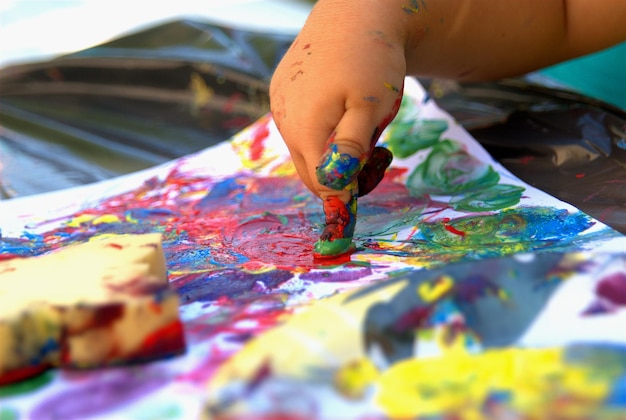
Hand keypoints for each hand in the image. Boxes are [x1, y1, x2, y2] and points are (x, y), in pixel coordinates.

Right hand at [270, 0, 408, 256]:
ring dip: (334, 153)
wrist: (354, 13)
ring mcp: (280, 107)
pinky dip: (323, 132)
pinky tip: (343, 110)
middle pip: (312, 172)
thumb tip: (335, 186)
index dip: (348, 191)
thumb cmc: (370, 60)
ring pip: (307, 151)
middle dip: (343, 174)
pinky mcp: (282, 93)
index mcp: (306, 129)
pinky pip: (301, 128)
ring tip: (364, 126)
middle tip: (378, 155)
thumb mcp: (370, 106)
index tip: (373, 176)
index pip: (322, 184)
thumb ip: (350, 147)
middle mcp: (285, 122)